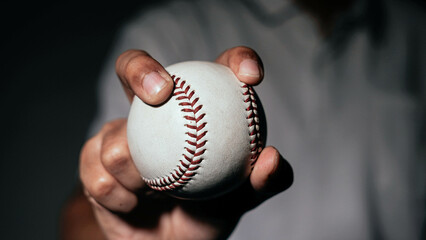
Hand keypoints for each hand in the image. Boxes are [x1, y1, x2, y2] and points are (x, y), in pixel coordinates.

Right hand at [78, 47, 292, 239]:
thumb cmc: (207, 214)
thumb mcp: (241, 199)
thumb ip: (262, 182)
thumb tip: (273, 158)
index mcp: (193, 109)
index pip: (215, 71)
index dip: (236, 59)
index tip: (250, 76)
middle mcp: (153, 113)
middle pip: (134, 69)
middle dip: (140, 69)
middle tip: (160, 91)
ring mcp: (118, 134)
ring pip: (113, 136)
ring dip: (135, 172)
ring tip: (154, 191)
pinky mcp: (92, 159)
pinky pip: (97, 172)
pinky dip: (118, 196)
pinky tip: (131, 204)